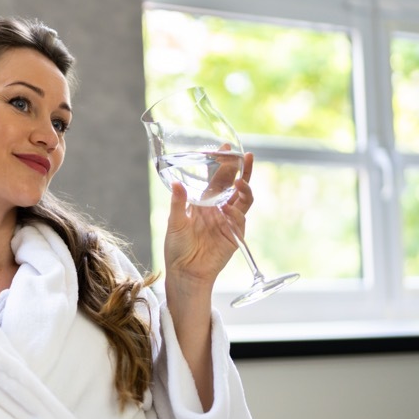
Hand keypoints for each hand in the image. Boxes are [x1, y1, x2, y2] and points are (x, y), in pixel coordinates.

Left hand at [163, 150, 252, 288]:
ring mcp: (228, 221)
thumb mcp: (174, 222)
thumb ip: (178, 203)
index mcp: (203, 202)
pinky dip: (236, 213)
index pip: (217, 178)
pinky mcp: (235, 235)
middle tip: (244, 155)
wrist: (185, 272)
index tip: (225, 147)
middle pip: (234, 184)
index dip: (222, 163)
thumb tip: (176, 183)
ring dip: (244, 188)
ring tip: (240, 180)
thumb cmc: (177, 248)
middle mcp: (218, 208)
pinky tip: (228, 210)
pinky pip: (240, 219)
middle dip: (240, 170)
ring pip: (243, 199)